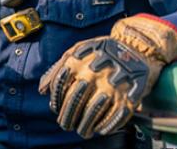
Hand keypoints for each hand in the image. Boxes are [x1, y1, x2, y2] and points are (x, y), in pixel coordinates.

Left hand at [38, 14, 176, 137]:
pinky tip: (100, 129)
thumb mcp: (75, 51)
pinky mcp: (129, 93)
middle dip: (68, 116)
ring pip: (93, 110)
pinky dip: (106, 125)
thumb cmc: (99, 50)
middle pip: (75, 100)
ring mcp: (112, 83)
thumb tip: (42, 90)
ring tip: (82, 131)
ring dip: (85, 125)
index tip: (55, 109)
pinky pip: (115, 115)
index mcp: (78, 60)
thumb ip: (57, 69)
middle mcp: (93, 71)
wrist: (134, 46)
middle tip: (65, 124)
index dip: (56, 100)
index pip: (61, 85)